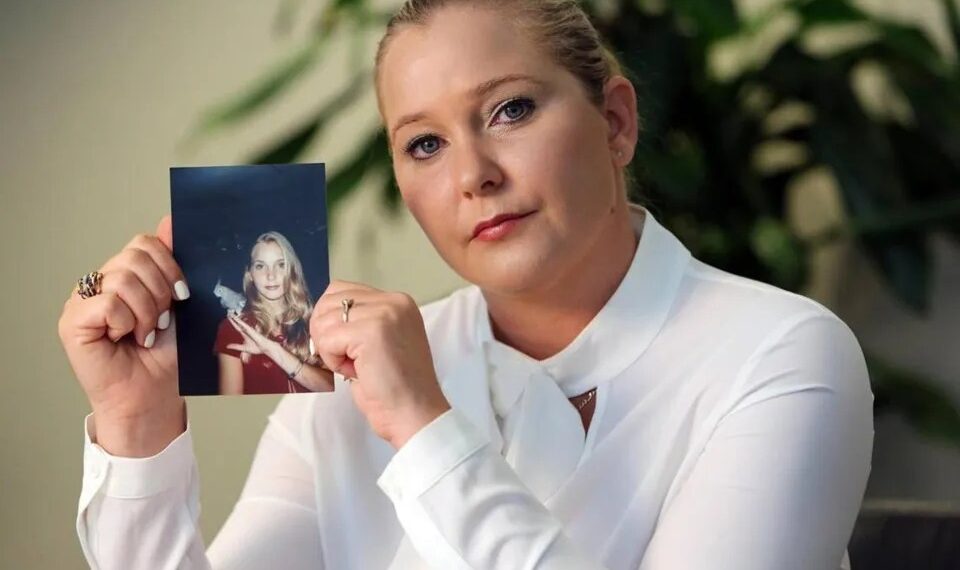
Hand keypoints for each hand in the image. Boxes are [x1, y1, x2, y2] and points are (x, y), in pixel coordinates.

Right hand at [57, 216, 186, 456]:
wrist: (154, 394)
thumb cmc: (165, 355)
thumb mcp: (178, 303)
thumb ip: (172, 263)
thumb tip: (171, 220)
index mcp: (125, 275)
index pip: (144, 243)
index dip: (169, 265)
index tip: (182, 294)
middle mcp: (100, 283)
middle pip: (135, 256)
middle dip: (160, 290)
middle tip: (162, 319)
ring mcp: (83, 300)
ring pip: (123, 279)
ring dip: (146, 310)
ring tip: (146, 332)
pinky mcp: (73, 321)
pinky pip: (108, 302)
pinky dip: (127, 322)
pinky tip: (127, 339)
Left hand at [226, 314, 282, 362]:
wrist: (264, 348)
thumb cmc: (256, 348)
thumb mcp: (243, 348)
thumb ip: (236, 346)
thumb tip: (227, 346)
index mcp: (245, 335)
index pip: (237, 327)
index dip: (233, 323)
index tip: (229, 319)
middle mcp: (246, 331)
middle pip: (238, 324)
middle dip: (233, 319)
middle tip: (228, 314)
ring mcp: (248, 329)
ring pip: (240, 322)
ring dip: (235, 318)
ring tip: (230, 314)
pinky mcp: (250, 330)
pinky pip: (243, 324)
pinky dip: (239, 321)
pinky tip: (235, 318)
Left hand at [310, 280, 450, 448]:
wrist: (415, 415)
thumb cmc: (395, 388)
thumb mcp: (380, 342)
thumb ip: (360, 322)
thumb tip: (321, 317)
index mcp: (398, 302)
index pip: (341, 290)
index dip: (330, 320)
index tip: (343, 346)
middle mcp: (394, 301)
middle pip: (328, 301)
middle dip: (326, 333)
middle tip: (348, 359)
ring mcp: (384, 313)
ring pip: (324, 320)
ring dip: (331, 349)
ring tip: (356, 367)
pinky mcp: (372, 331)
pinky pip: (327, 339)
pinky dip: (333, 360)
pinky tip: (355, 372)